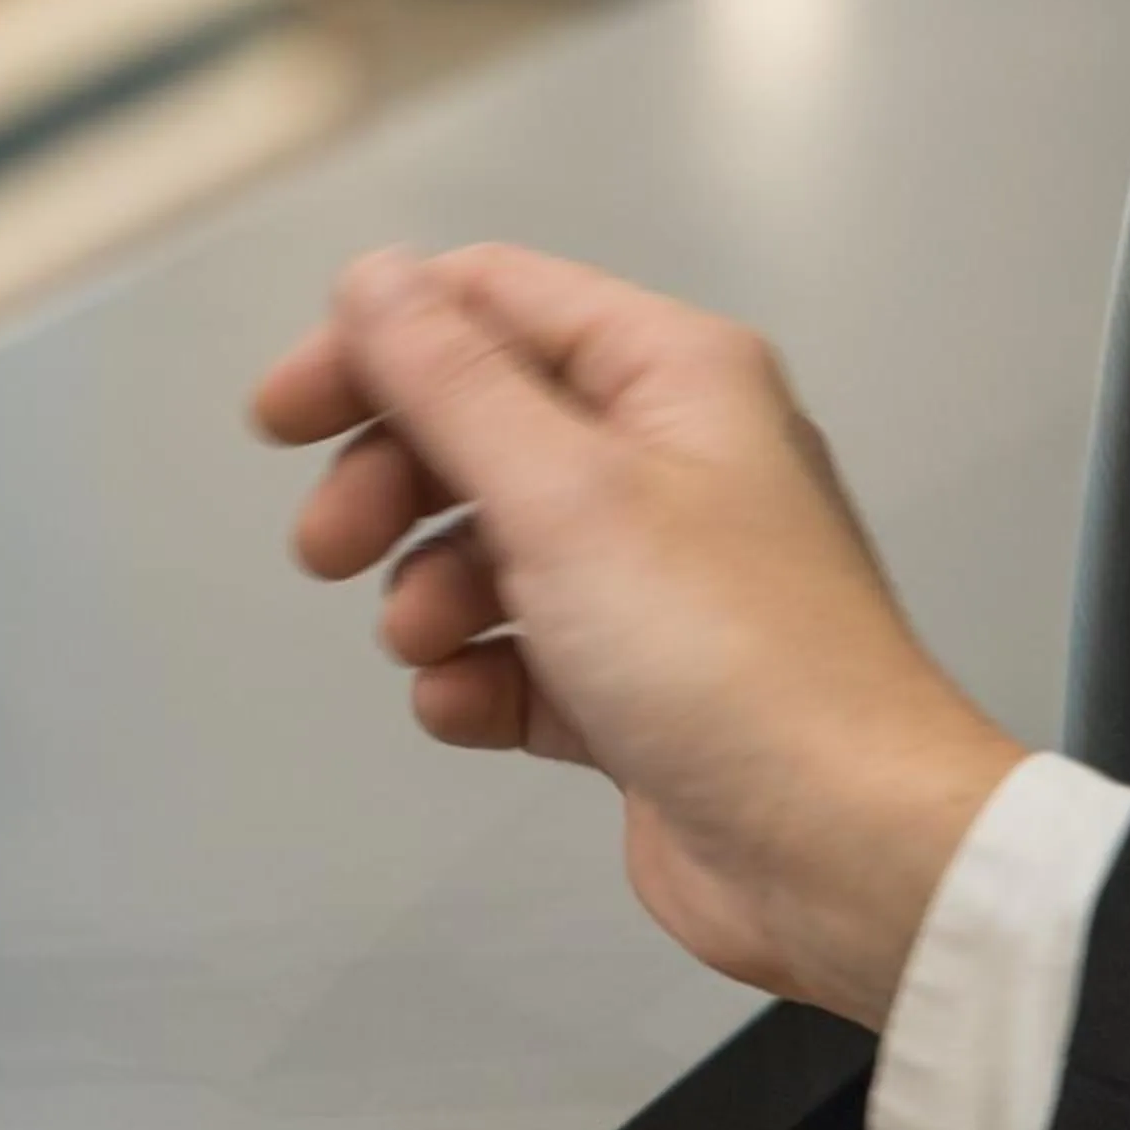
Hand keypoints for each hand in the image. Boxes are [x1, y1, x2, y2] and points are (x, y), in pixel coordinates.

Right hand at [252, 245, 1023, 1028]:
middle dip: (386, 486)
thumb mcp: (563, 492)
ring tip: (430, 644)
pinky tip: (474, 708)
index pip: (488, 303)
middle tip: (327, 550)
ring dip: (424, 594)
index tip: (284, 416)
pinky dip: (474, 677)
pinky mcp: (629, 681)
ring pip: (478, 545)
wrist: (844, 853)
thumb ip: (449, 378)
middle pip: (469, 426)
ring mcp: (647, 574)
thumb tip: (371, 276)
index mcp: (670, 376)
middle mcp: (663, 458)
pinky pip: (510, 652)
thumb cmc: (725, 654)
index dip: (374, 345)